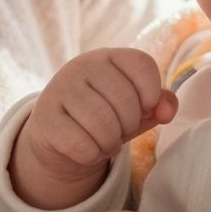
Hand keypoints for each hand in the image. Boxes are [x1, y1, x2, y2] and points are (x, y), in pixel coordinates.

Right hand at [12, 47, 176, 210]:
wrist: (60, 136)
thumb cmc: (107, 115)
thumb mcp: (137, 107)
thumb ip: (160, 104)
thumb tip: (166, 111)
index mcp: (108, 56)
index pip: (143, 65)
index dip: (151, 94)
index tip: (143, 108)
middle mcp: (81, 65)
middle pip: (125, 101)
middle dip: (130, 126)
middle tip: (120, 131)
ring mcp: (59, 89)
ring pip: (103, 125)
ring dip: (111, 143)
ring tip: (105, 142)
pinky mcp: (44, 118)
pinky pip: (81, 145)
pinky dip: (91, 155)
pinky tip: (86, 149)